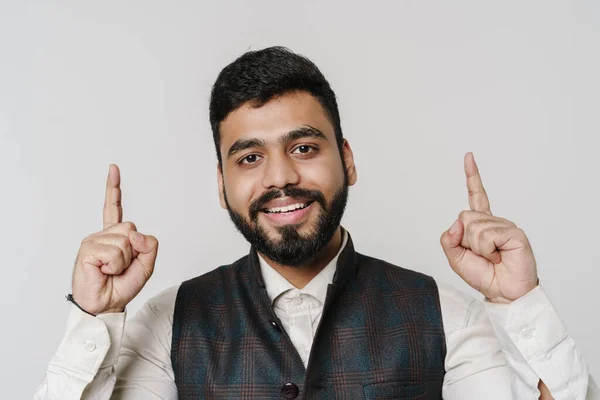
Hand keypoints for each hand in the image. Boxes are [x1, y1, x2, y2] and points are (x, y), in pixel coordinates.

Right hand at [71, 165, 158, 314]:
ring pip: (125, 241)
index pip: (114, 208)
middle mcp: (103, 235)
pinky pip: (115, 252)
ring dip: (124, 260)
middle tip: (121, 267)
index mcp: (114, 236)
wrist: (105, 305)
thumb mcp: (146, 265)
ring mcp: (93, 240)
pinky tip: (103, 271)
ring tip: (111, 270)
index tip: (113, 168)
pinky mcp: (87, 249)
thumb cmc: (122, 285)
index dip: (114, 188)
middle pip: (132, 228)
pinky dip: (115, 265)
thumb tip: (135, 233)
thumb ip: (150, 246)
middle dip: (134, 251)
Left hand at [440, 153, 537, 302]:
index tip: (469, 156)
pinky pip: (487, 235)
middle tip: (481, 254)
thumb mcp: (455, 258)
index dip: (472, 176)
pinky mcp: (514, 232)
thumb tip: (456, 222)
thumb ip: (448, 240)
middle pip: (463, 217)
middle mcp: (493, 221)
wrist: (503, 293)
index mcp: (480, 224)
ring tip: (492, 257)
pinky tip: (500, 255)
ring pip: (473, 227)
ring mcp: (505, 225)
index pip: (476, 196)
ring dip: (477, 247)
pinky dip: (487, 249)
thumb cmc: (483, 275)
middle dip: (465, 240)